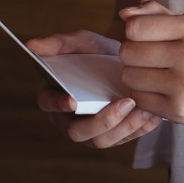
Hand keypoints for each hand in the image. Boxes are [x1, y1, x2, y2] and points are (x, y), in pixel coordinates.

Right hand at [25, 29, 161, 148]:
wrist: (129, 58)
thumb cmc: (98, 51)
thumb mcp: (82, 42)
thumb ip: (59, 43)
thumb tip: (31, 44)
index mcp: (56, 96)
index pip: (48, 104)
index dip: (57, 104)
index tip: (73, 100)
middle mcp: (71, 119)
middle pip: (77, 133)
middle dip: (101, 121)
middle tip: (125, 103)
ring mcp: (93, 131)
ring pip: (103, 140)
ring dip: (124, 127)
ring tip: (142, 108)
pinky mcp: (114, 135)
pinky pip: (124, 139)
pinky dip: (139, 128)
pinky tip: (152, 113)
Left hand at [119, 1, 183, 131]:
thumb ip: (156, 14)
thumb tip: (124, 13)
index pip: (136, 26)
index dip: (133, 32)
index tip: (144, 37)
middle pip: (128, 51)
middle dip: (132, 55)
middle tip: (148, 59)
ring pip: (129, 76)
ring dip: (135, 76)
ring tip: (154, 76)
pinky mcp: (177, 109)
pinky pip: (138, 99)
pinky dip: (143, 96)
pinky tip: (159, 92)